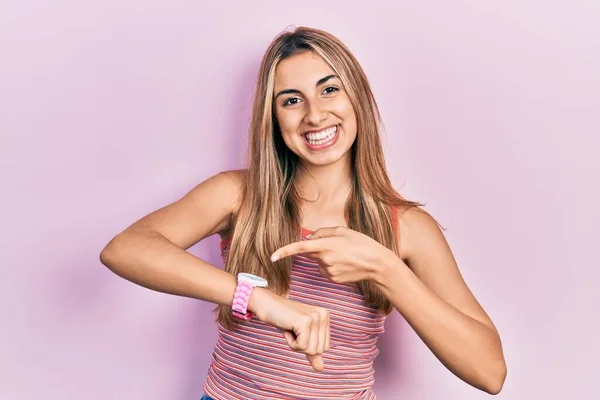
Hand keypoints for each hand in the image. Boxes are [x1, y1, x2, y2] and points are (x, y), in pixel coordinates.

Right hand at [249, 288, 329, 371]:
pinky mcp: (305, 322)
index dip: (308, 345)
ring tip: (290, 329)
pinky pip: (301, 347)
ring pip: (311, 350)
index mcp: (325, 317)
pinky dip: (291, 343)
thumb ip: (311, 351)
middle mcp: (323, 315)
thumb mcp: (300, 336)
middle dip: (303, 346)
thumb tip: (320, 368)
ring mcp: (315, 317)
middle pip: (319, 350)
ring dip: (296, 345)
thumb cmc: (284, 321)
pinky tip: (287, 329)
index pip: (325, 347)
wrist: (267, 305)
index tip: (298, 331)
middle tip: (293, 330)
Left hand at [271, 226, 395, 283]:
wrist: (377, 264)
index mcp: (326, 245)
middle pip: (310, 253)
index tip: (272, 256)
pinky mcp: (333, 279)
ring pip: (318, 262)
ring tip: (345, 254)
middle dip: (316, 248)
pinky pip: (325, 270)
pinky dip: (331, 265)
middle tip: (337, 245)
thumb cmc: (362, 243)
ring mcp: (328, 272)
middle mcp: (325, 260)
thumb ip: (322, 232)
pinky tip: (345, 263)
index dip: (284, 251)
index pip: (299, 248)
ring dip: (326, 257)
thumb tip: (309, 239)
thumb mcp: (343, 231)